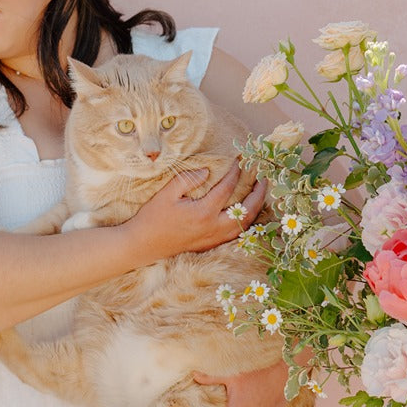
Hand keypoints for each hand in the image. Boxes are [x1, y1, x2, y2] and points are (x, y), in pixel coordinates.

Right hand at [123, 165, 266, 265]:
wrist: (143, 245)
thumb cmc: (153, 218)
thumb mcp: (166, 194)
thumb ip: (187, 180)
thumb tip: (206, 171)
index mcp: (203, 213)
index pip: (227, 189)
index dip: (235, 173)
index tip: (240, 161)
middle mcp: (213, 228)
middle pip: (246, 211)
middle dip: (258, 193)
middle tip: (263, 178)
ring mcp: (213, 239)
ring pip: (244, 225)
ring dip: (256, 208)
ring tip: (260, 193)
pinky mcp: (210, 245)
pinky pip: (236, 234)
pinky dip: (246, 222)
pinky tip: (247, 212)